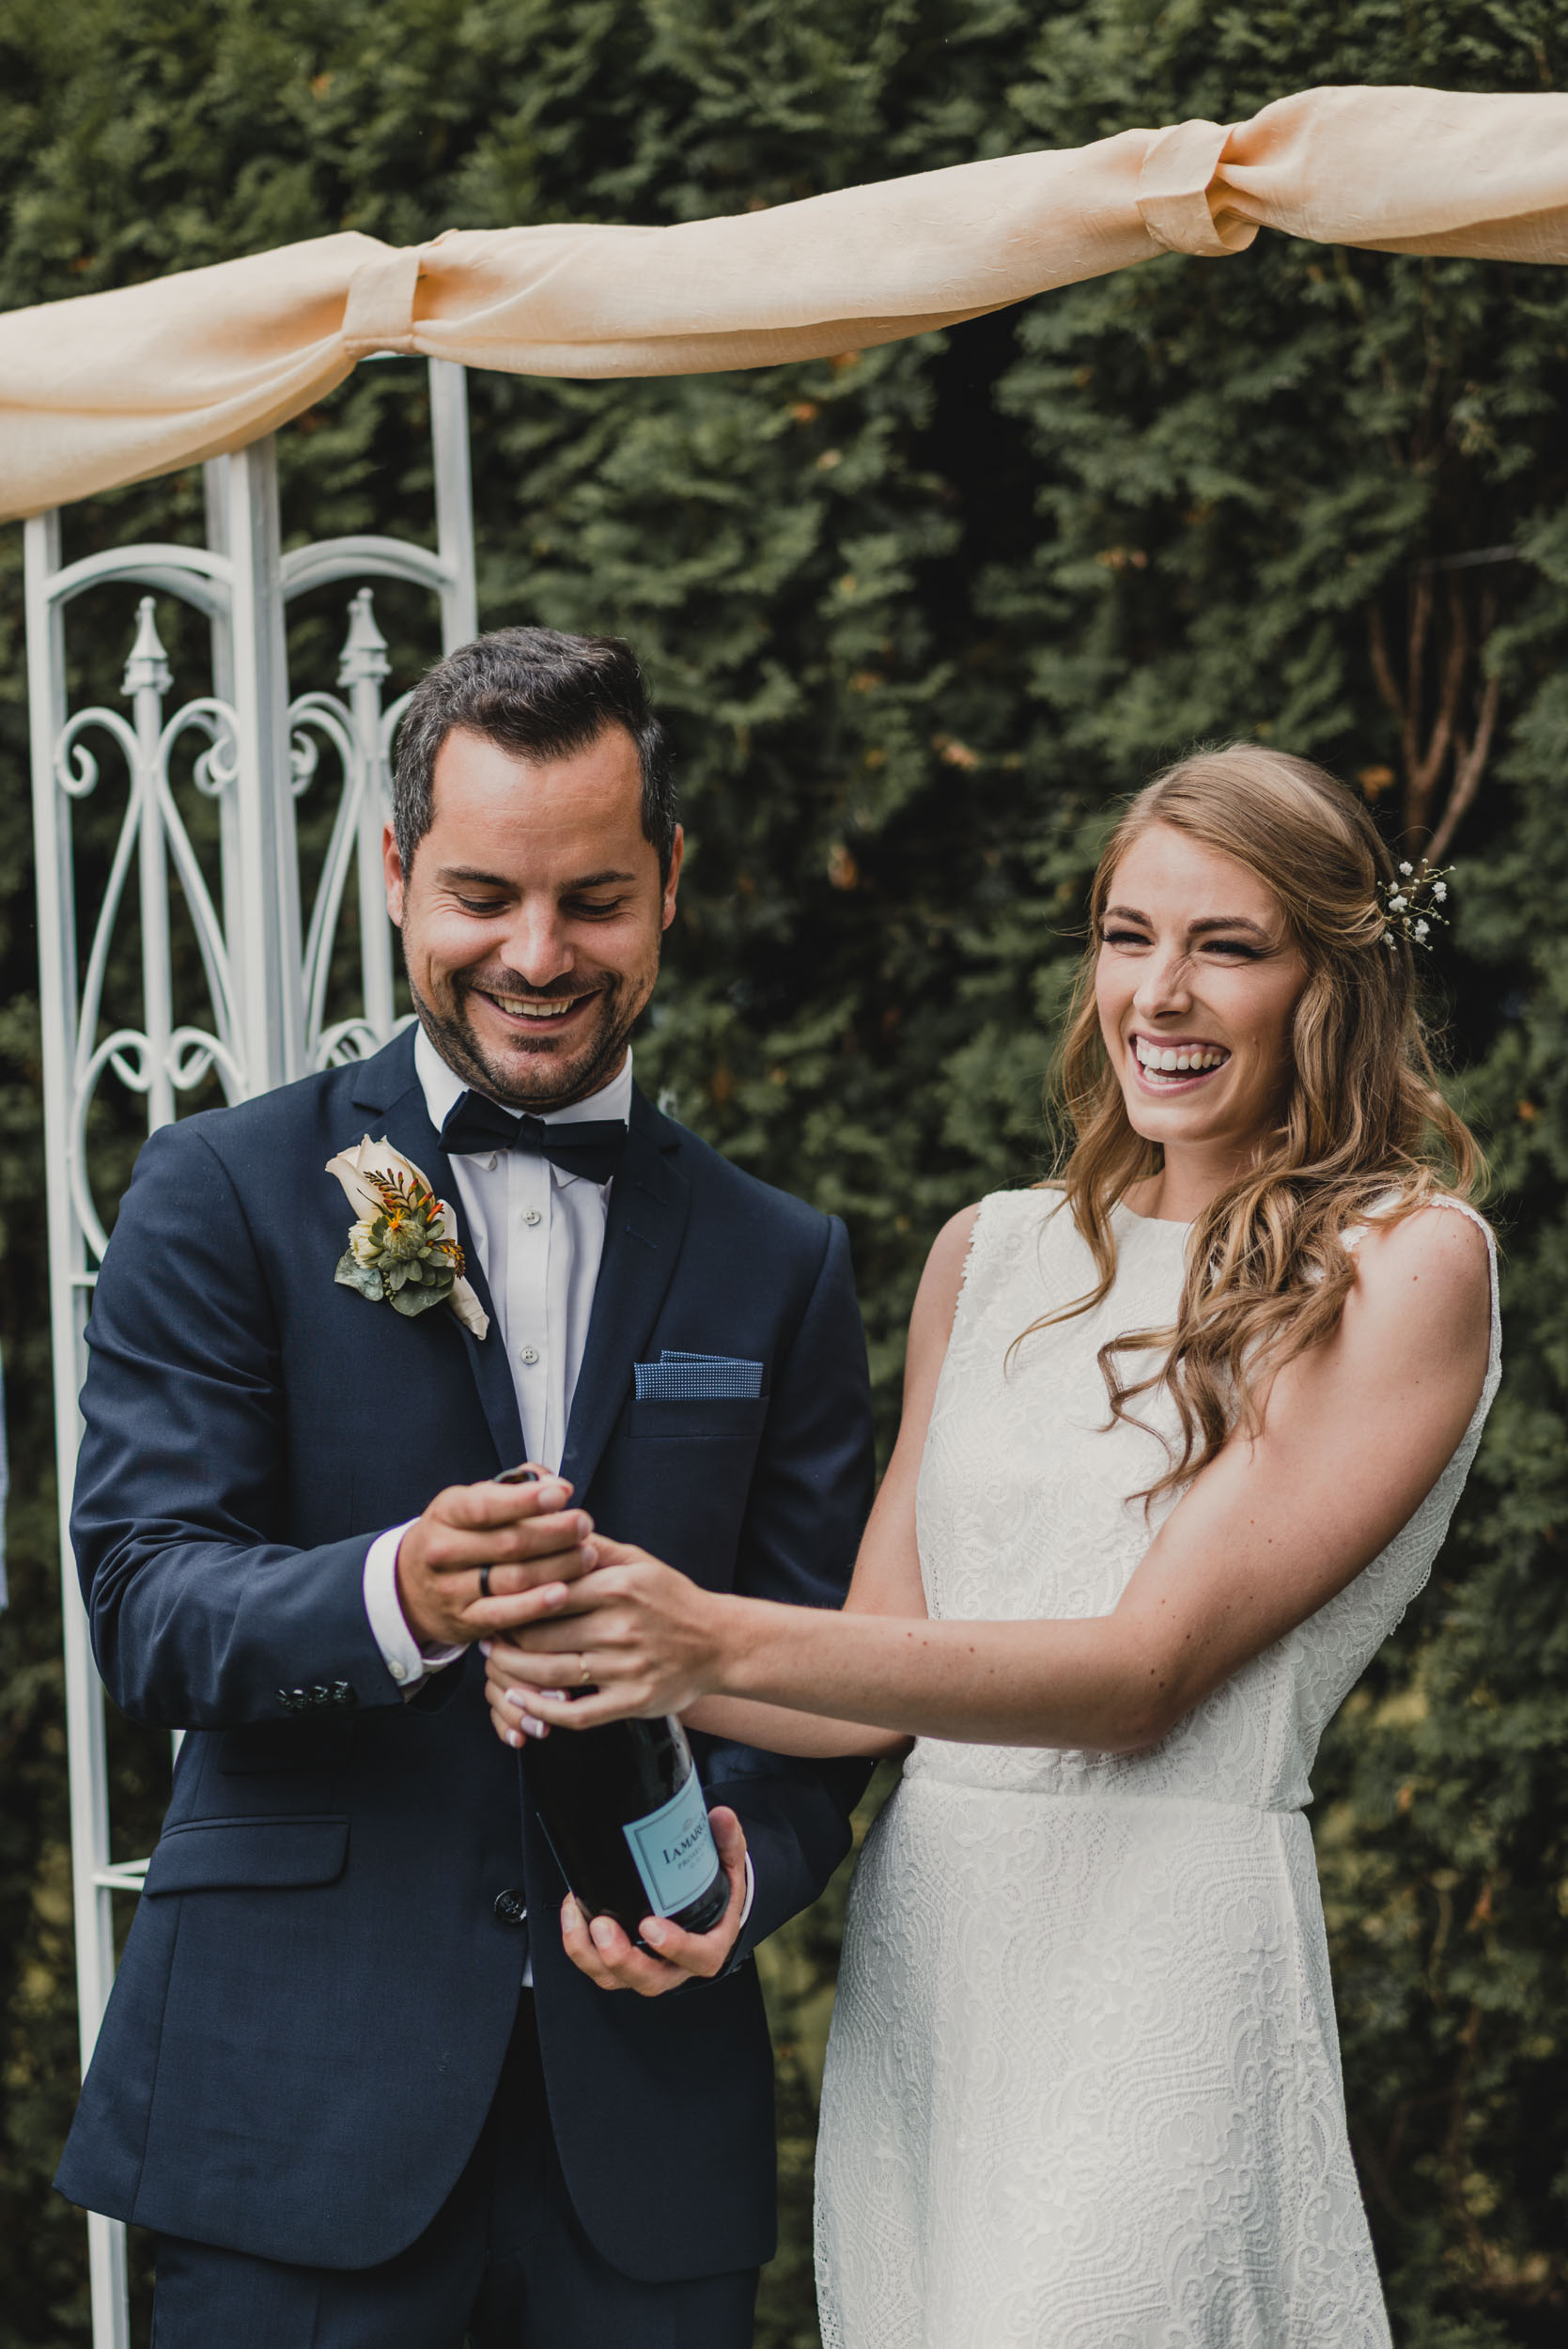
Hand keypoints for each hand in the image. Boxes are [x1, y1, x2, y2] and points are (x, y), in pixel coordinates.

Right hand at [395, 1468, 597, 1650]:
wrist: (411, 1587)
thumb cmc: (456, 1537)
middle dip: (555, 1533)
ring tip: (586, 1556)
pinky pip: (505, 1615)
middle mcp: (444, 1551)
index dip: (526, 1501)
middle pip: (508, 1543)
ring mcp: (452, 1589)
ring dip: (557, 1567)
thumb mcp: (472, 1503)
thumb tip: (554, 1483)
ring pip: (512, 1579)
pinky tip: (563, 1593)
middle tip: (584, 1524)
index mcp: (447, 1514)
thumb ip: (514, 1488)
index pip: (485, 1506)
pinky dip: (536, 1605)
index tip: (562, 1495)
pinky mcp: (465, 1622)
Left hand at [482, 1539, 728, 1727]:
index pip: (545, 1593)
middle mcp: (620, 1627)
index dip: (512, 1600)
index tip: (495, 1603)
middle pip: (539, 1636)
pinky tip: (521, 1701)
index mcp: (617, 1587)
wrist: (719, 1643)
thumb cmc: (673, 1600)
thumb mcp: (639, 1562)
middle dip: (505, 1639)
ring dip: (512, 1674)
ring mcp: (626, 1667)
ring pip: (549, 1674)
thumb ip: (594, 1548)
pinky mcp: (632, 1701)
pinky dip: (541, 1710)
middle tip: (487, 1637)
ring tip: (495, 1666)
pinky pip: (575, 1713)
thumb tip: (553, 1526)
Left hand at [559, 1806, 748, 1996]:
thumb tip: (722, 1816)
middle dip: (622, 1958)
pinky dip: (579, 1944)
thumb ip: (728, 1843)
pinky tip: (573, 1911)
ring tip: (578, 1917)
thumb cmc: (718, 1893)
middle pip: (649, 1978)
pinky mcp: (621, 1963)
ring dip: (590, 1954)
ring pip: (614, 1978)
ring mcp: (645, 1968)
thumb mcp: (729, 1868)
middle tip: (603, 1926)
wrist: (706, 1910)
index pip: (698, 1957)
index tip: (651, 1927)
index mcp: (708, 1948)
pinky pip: (596, 1966)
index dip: (675, 1947)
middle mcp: (675, 1967)